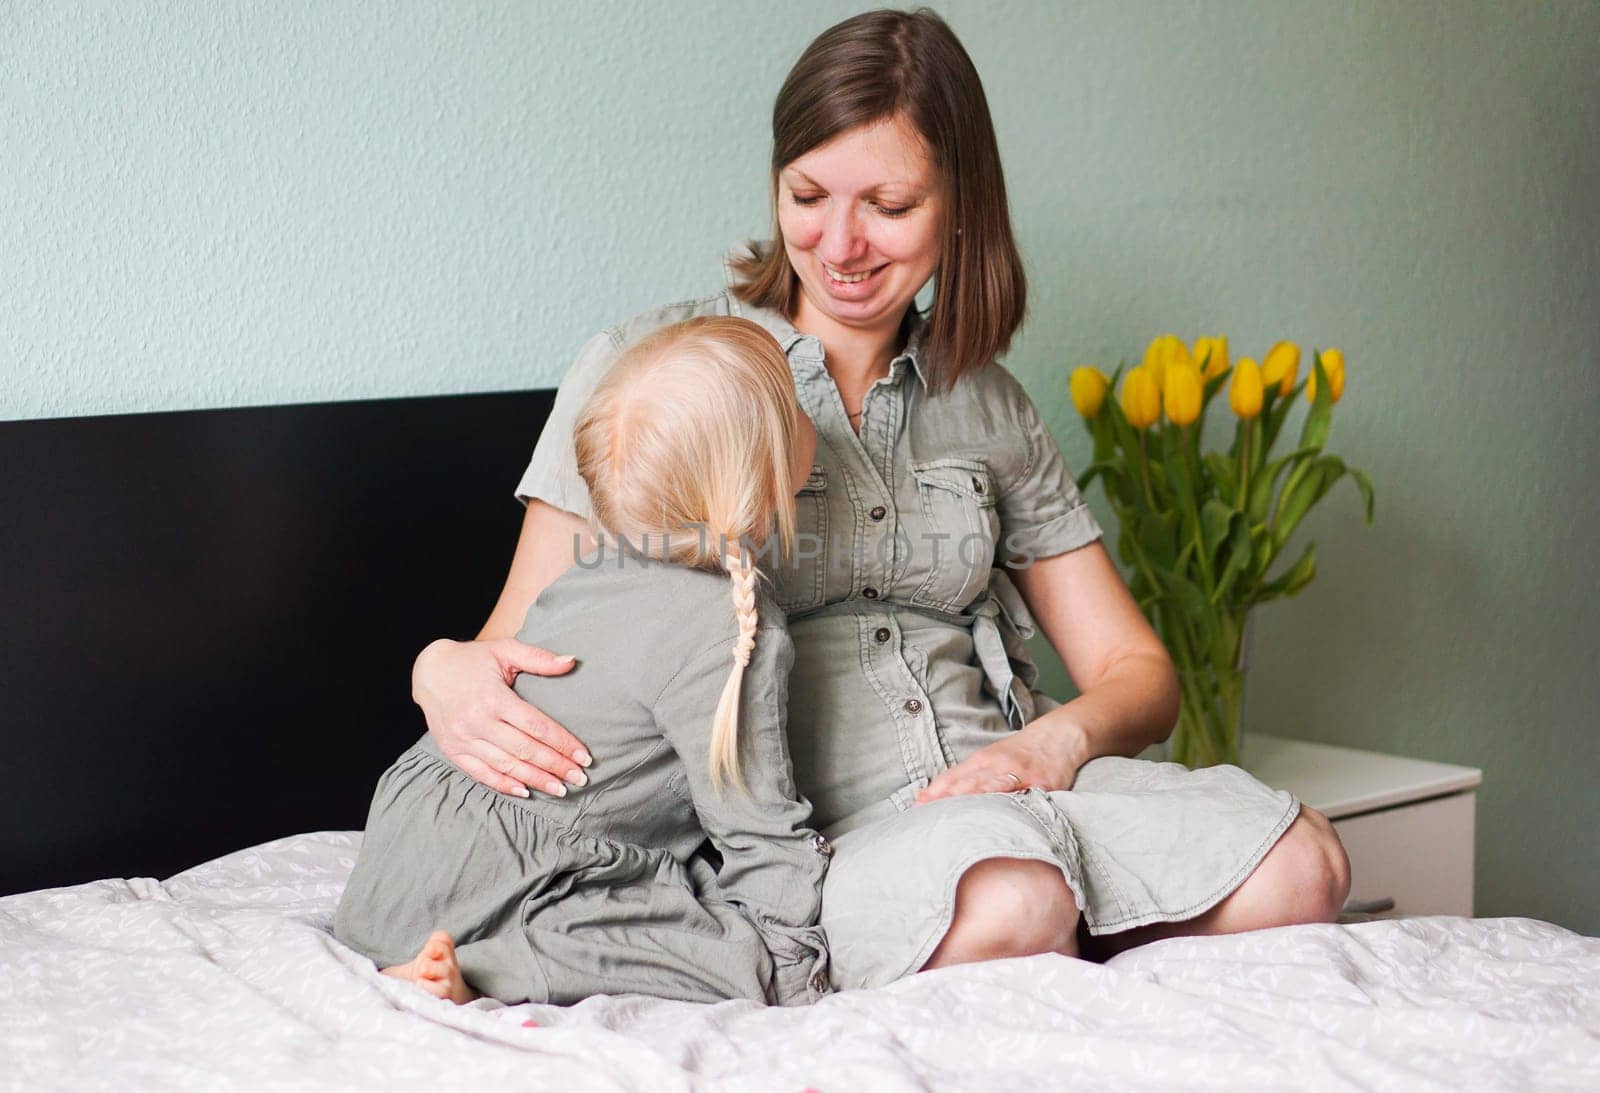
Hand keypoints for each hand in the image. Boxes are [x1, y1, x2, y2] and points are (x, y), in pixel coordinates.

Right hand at [412, 637, 588, 797]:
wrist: (429, 671)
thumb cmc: (473, 659)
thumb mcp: (505, 649)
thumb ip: (539, 658)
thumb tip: (572, 661)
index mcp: (494, 698)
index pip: (536, 726)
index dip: (563, 743)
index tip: (584, 756)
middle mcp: (477, 721)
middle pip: (524, 750)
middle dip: (555, 766)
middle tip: (580, 779)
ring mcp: (463, 738)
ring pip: (505, 765)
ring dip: (535, 780)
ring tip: (560, 789)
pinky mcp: (452, 750)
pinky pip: (480, 773)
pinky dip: (503, 784)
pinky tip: (525, 792)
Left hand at [915, 717, 1088, 804]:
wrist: (1059, 736)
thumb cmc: (1019, 753)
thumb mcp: (989, 760)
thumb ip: (961, 779)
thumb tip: (925, 798)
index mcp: (982, 761)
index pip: (953, 778)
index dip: (935, 793)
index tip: (916, 808)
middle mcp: (999, 765)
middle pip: (970, 784)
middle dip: (949, 799)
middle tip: (930, 815)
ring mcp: (1022, 774)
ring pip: (995, 788)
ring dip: (974, 800)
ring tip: (956, 816)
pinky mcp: (1044, 784)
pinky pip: (1028, 799)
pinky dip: (1014, 808)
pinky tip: (1003, 818)